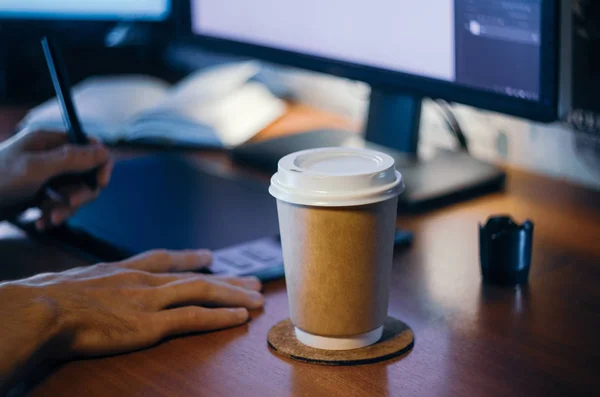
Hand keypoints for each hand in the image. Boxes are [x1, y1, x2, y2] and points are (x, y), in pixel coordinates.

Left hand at [0, 128, 112, 227]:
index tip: (100, 184)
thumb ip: (71, 159)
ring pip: (74, 192)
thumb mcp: (36, 168)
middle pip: (86, 174)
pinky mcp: (39, 194)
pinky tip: (40, 222)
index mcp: (50, 141)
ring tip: (49, 218)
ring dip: (66, 208)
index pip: (90, 147)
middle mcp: (51, 156)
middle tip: (69, 205)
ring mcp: (45, 176)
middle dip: (81, 193)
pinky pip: (59, 205)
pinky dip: (53, 215)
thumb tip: (104, 151)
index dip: (100, 165)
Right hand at [0, 250, 262, 388]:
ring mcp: (151, 301)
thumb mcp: (69, 284)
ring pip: (202, 293)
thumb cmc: (46, 299)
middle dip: (224, 278)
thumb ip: (86, 287)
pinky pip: (195, 317)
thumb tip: (75, 295)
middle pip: (194, 277)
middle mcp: (144, 281)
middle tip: (249, 280)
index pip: (164, 259)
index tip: (208, 256)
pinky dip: (220, 316)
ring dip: (232, 294)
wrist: (43, 308)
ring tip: (256, 297)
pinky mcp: (152, 324)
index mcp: (123, 271)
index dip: (189, 258)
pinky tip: (240, 316)